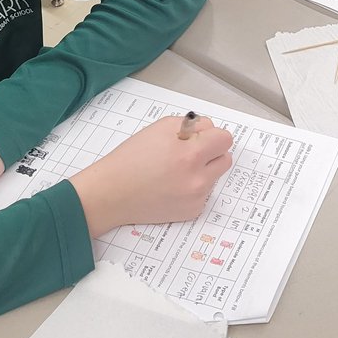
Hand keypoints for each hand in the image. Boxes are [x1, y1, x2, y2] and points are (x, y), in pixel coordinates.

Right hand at [70, 115, 233, 234]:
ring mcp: (196, 198)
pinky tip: (172, 185)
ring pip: (215, 175)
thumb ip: (191, 125)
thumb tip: (209, 130)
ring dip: (203, 169)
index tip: (197, 137)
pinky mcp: (192, 212)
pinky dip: (193, 186)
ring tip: (176, 169)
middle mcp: (198, 180)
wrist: (112, 193)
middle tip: (187, 152)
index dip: (210, 134)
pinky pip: (205, 193)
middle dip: (211, 152)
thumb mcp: (160, 128)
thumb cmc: (131, 158)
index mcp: (190, 155)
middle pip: (225, 158)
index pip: (225, 139)